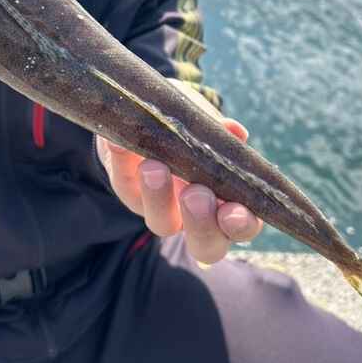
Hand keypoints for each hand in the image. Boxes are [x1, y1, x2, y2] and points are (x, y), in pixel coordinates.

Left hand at [96, 117, 263, 264]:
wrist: (155, 116)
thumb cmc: (195, 130)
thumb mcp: (210, 128)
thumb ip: (222, 132)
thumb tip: (234, 130)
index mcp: (227, 204)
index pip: (241, 228)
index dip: (241, 225)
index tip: (234, 210)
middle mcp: (195, 217)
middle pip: (205, 246)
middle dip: (201, 224)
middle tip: (195, 195)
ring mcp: (160, 209)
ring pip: (161, 223)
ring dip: (158, 197)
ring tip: (153, 167)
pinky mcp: (128, 191)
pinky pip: (124, 182)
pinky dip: (122, 160)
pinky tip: (120, 143)